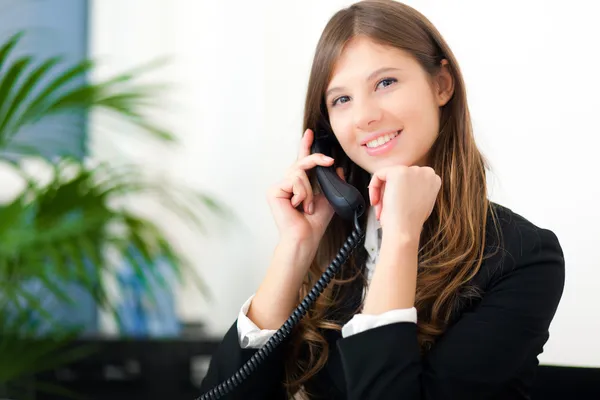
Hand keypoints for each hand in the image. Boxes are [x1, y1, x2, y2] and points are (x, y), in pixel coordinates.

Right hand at [267, 128, 343, 248]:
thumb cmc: (314, 223)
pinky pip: (294, 180)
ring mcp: (279, 187)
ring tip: (307, 206)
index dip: (305, 146)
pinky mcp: (274, 191)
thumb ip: (333, 182)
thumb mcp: (329, 198)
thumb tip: (338, 168)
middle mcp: (287, 183)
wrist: (305, 237)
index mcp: (299, 185)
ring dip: (309, 190)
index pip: (302, 162)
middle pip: (301, 163)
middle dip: (317, 160)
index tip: (310, 133)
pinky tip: (298, 206)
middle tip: (329, 161)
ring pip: (299, 172)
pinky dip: (301, 193)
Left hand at [368, 165, 441, 240]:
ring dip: (382, 193)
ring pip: (388, 176)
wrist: (404, 230)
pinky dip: (373, 188)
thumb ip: (417, 190)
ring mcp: (413, 170)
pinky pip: (379, 175)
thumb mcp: (421, 202)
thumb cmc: (410, 222)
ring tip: (382, 208)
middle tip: (385, 209)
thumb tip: (404, 187)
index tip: (395, 204)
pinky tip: (376, 202)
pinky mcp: (398, 172)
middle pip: (399, 177)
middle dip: (389, 192)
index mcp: (434, 180)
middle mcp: (426, 172)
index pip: (410, 179)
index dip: (400, 192)